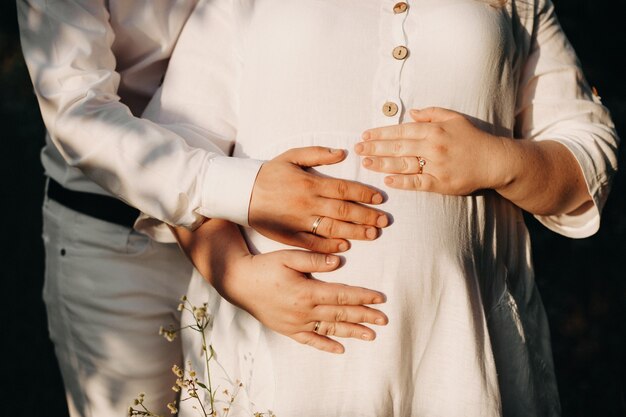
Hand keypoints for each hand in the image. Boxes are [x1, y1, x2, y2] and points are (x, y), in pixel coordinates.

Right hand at [171, 220, 387, 354]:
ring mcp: (296, 323)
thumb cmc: (264, 266)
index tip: (380, 298)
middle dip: (364, 316)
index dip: (363, 296)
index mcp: (307, 291)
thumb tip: (339, 261)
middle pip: (341, 314)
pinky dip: (326, 345)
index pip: (342, 295)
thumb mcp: (288, 256)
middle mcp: (304, 311)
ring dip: (351, 332)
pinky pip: (310, 340)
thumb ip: (314, 259)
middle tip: (384, 319)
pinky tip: (340, 349)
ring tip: (371, 335)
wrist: (238, 282)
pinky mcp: (288, 329)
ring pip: (330, 329)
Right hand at [249, 146, 388, 253]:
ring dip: (355, 232)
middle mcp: (307, 203)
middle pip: (344, 210)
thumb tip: (343, 153)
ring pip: (333, 228)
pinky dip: (330, 246)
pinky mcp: (290, 236)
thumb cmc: (269, 173)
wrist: (241, 193)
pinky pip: (313, 243)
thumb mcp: (291, 156)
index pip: (344, 189)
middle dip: (367, 216)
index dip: (364, 194)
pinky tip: (345, 246)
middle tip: (384, 220)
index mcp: (310, 182)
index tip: (380, 199)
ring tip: (373, 234)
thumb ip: (318, 153)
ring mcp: (299, 221)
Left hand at [354, 107, 508, 194]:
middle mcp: (433, 146)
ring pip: (403, 164)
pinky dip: (401, 181)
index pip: (401, 130)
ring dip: (381, 163)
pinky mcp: (441, 183)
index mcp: (434, 130)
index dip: (381, 133)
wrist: (494, 161)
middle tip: (357, 149)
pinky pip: (417, 182)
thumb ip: (432, 113)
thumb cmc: (473, 139)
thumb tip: (412, 113)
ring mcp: (436, 166)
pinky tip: (387, 180)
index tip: (365, 135)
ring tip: (365, 163)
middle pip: (397, 146)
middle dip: (374, 148)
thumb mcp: (454, 118)